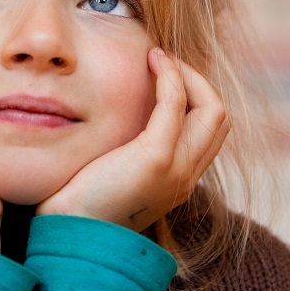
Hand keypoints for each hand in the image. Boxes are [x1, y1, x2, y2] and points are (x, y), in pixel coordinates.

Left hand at [36, 49, 227, 231]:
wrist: (70, 233)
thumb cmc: (80, 202)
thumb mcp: (114, 171)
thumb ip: (128, 148)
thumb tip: (122, 115)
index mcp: (179, 180)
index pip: (211, 130)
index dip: (197, 96)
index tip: (166, 75)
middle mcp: (187, 176)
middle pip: (220, 117)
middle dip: (197, 81)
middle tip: (165, 62)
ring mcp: (177, 169)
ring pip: (211, 107)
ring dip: (186, 74)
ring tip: (159, 58)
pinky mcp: (157, 159)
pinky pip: (176, 104)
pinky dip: (169, 76)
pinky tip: (151, 61)